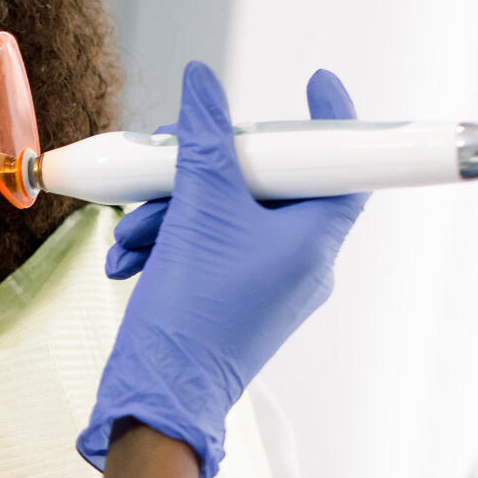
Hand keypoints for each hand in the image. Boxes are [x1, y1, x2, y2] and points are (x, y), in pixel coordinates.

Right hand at [76, 63, 367, 477]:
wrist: (158, 394)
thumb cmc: (192, 314)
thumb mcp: (196, 211)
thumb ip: (202, 141)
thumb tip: (204, 84)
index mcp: (314, 241)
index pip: (345, 166)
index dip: (333, 120)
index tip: (315, 83)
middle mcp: (300, 262)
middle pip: (267, 185)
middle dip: (204, 172)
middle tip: (172, 158)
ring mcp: (266, 283)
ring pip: (227, 216)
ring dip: (172, 211)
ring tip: (134, 232)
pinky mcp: (233, 299)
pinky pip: (209, 247)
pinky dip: (170, 241)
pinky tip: (132, 256)